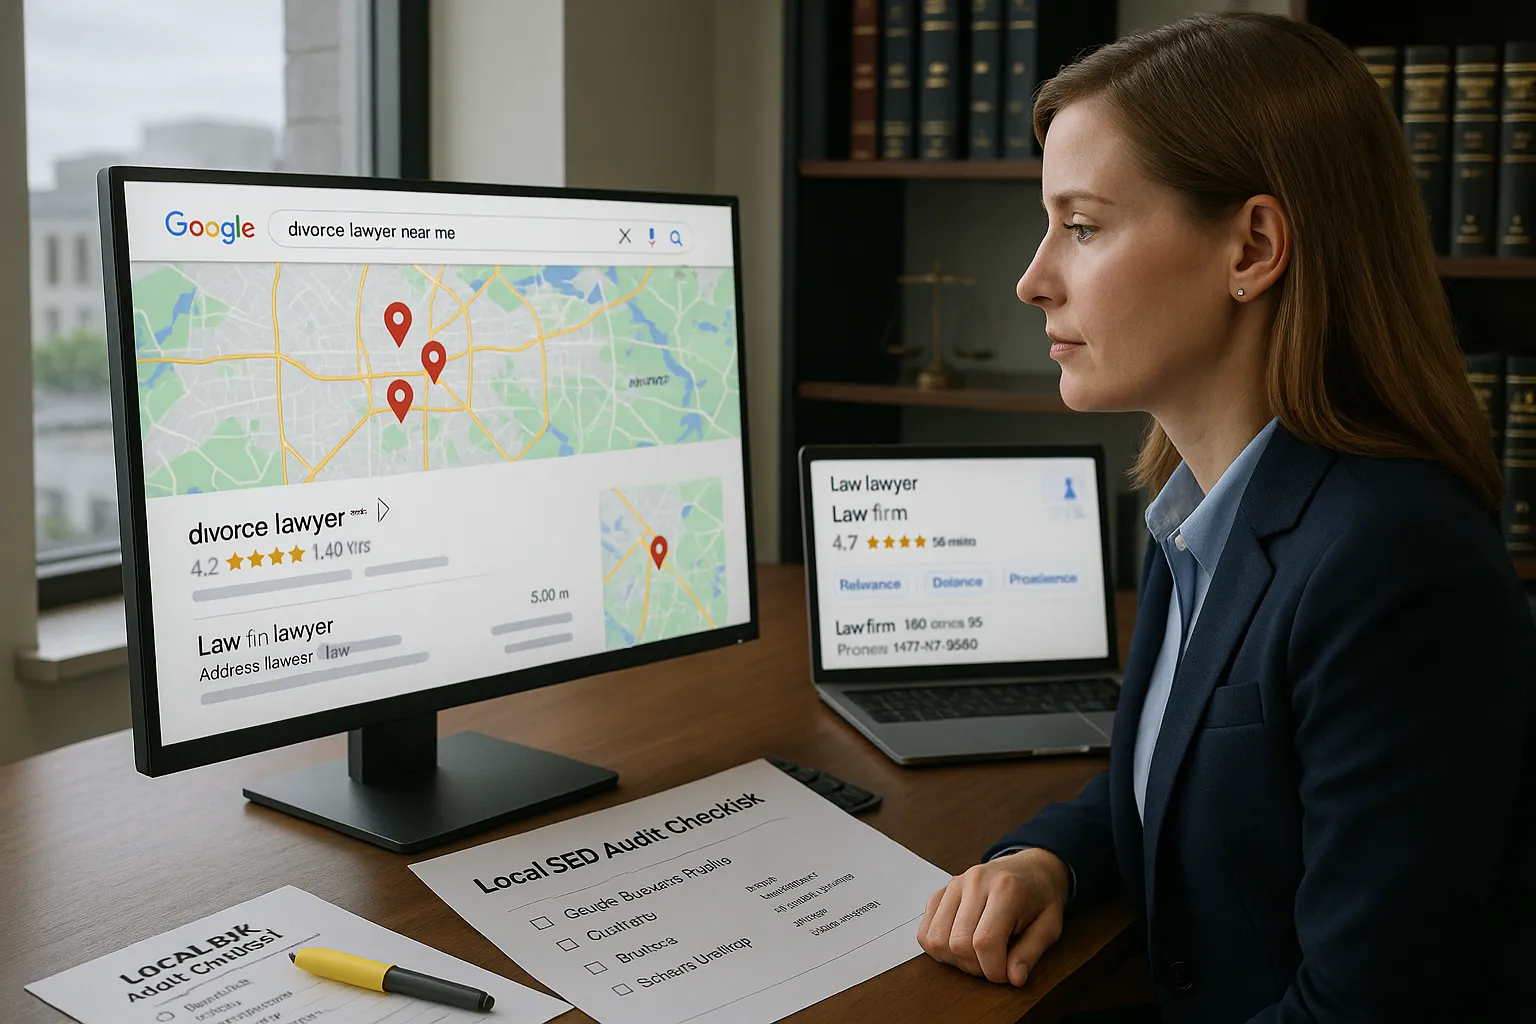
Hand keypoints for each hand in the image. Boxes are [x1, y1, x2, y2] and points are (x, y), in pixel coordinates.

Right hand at [917, 847, 1070, 985]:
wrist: (1029, 869)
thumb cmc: (1040, 897)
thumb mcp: (1050, 926)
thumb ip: (1031, 953)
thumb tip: (1013, 978)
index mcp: (1006, 889)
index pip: (985, 942)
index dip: (994, 970)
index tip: (1005, 974)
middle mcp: (975, 882)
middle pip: (958, 943)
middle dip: (976, 967)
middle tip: (994, 964)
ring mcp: (954, 885)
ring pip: (936, 939)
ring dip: (955, 959)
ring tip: (977, 955)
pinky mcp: (941, 892)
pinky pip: (925, 931)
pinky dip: (939, 948)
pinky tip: (960, 945)